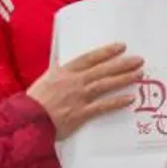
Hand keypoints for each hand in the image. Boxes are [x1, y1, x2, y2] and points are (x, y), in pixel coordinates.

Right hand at [27, 43, 143, 139]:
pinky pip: (103, 107)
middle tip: (139, 60)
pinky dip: (117, 102)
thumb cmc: (33, 102)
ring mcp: (78, 97)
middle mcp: (74, 82)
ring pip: (105, 85)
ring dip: (123, 79)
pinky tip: (130, 98)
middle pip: (102, 69)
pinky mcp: (81, 114)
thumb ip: (57, 71)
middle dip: (122, 64)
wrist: (27, 120)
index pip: (90, 58)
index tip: (121, 46)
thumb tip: (61, 61)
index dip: (107, 51)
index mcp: (64, 71)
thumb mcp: (44, 80)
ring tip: (139, 74)